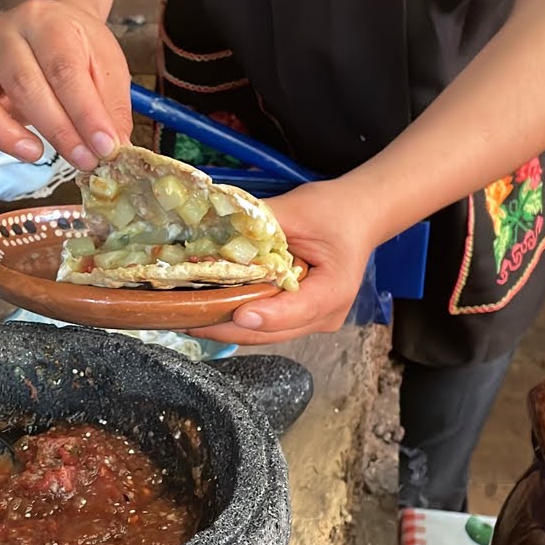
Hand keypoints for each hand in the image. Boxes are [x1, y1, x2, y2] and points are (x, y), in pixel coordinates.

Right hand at [0, 0, 132, 170]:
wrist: (48, 24)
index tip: (106, 147)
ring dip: (0, 131)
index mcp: (45, 22)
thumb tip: (114, 148)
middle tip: (84, 160)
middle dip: (57, 130)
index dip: (86, 113)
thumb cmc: (77, 48)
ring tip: (34, 154)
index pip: (64, 69)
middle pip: (23, 84)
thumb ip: (110, 106)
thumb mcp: (106, 65)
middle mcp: (3, 34)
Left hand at [185, 181, 378, 345]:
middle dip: (227, 327)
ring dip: (225, 326)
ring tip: (188, 315)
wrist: (357, 217)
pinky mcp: (299, 319)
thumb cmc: (334, 211)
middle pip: (270, 332)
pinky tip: (208, 309)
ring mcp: (312, 321)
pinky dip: (236, 318)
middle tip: (186, 318)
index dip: (262, 315)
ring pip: (263, 334)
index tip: (233, 313)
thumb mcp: (297, 210)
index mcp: (334, 290)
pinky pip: (264, 325)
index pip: (295, 311)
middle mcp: (325, 316)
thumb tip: (215, 231)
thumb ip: (260, 224)